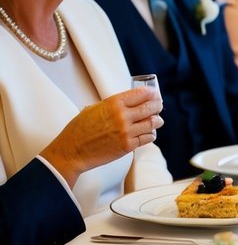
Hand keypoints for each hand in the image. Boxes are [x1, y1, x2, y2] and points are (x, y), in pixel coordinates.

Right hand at [41, 87, 162, 186]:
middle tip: (158, 106)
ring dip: (156, 121)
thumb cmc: (79, 131)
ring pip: (152, 123)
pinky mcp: (128, 146)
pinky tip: (148, 133)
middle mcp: (122, 116)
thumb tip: (129, 102)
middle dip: (157, 105)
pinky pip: (147, 138)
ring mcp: (126, 132)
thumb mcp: (94, 109)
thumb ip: (113, 105)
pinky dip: (150, 134)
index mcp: (113, 103)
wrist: (71, 152)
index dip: (151, 93)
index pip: (141, 93)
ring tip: (156, 120)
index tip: (155, 94)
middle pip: (151, 107)